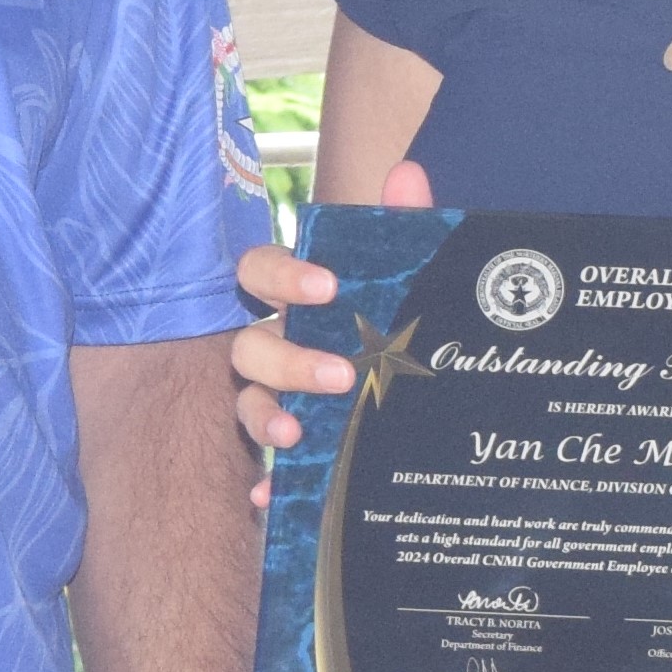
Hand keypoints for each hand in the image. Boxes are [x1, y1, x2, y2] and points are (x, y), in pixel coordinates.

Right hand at [229, 157, 432, 495]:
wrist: (425, 400)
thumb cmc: (397, 322)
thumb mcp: (411, 277)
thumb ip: (407, 224)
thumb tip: (406, 173)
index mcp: (297, 300)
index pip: (260, 271)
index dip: (282, 275)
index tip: (327, 286)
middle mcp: (274, 344)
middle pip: (248, 345)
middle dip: (286, 359)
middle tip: (340, 374)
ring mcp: (273, 397)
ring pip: (246, 401)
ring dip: (264, 417)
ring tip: (296, 435)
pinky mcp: (286, 446)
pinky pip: (259, 468)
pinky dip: (264, 483)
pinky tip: (273, 498)